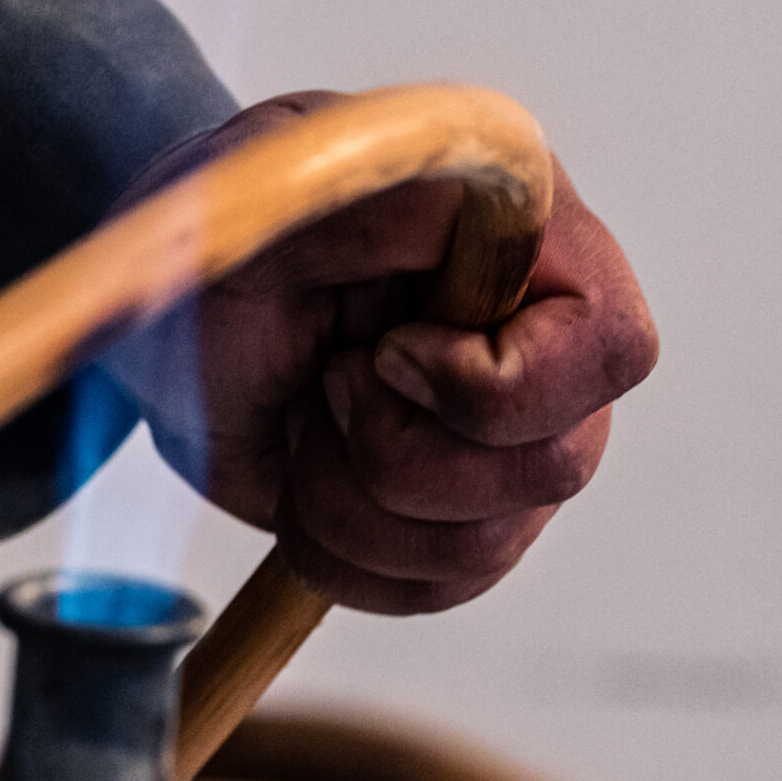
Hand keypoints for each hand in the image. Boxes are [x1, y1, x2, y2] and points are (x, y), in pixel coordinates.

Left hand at [105, 91, 657, 612]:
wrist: (171, 315)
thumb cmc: (226, 233)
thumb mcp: (280, 190)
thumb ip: (386, 198)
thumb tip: (472, 199)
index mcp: (529, 247)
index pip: (610, 349)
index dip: (494, 386)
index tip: (382, 354)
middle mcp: (541, 354)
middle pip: (552, 470)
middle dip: (395, 452)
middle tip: (323, 381)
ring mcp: (503, 447)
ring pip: (483, 548)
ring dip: (349, 503)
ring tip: (307, 421)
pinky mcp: (448, 520)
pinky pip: (433, 590)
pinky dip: (340, 555)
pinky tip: (303, 482)